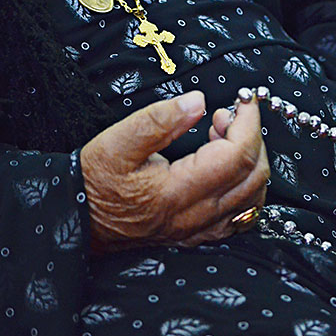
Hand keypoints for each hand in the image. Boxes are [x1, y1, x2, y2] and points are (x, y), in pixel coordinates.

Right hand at [81, 91, 269, 252]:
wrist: (81, 220)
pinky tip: (230, 169)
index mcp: (178, 192)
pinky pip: (243, 214)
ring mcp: (201, 228)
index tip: (243, 102)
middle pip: (254, 176)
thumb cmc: (96, 183)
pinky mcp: (201, 233)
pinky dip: (248, 187)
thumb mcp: (117, 142)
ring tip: (223, 140)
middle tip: (225, 117)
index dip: (248, 124)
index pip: (237, 156)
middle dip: (252, 138)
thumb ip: (159, 120)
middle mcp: (197, 216)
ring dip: (252, 162)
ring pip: (254, 197)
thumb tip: (198, 102)